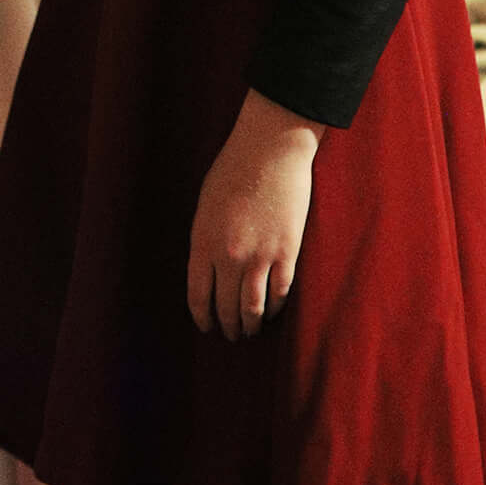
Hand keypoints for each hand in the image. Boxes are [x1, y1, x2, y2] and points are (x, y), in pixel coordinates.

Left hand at [186, 89, 322, 339]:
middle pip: (226, 307)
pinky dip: (274, 307)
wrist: (269, 149)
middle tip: (231, 335)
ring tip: (250, 331)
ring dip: (250, 325)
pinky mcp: (287, 253)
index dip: (202, 317)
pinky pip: (279, 293)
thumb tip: (209, 270)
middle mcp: (229, 256)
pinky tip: (271, 311)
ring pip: (253, 308)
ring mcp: (260, 256)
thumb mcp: (205, 207)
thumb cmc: (232, 170)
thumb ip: (205, 241)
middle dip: (228, 326)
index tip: (206, 327)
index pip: (198, 295)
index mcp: (203, 243)